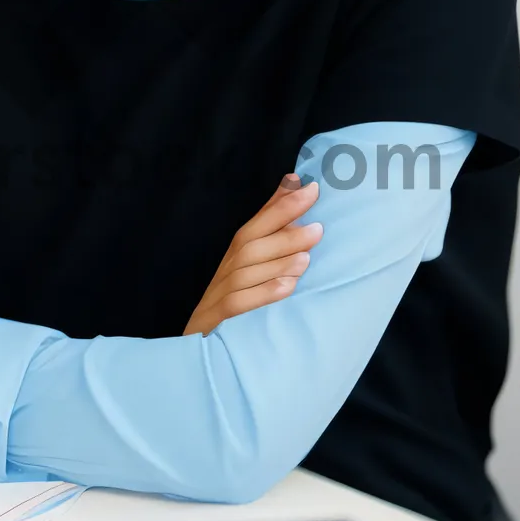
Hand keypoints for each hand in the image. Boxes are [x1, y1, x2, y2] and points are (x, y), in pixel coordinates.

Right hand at [183, 173, 321, 336]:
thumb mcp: (252, 256)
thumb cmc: (233, 292)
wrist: (201, 338)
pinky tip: (287, 288)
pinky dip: (263, 294)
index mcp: (237, 251)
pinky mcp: (220, 316)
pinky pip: (240, 303)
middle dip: (284, 233)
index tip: (310, 188)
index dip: (282, 204)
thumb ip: (272, 220)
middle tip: (318, 228)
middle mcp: (229, 266)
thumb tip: (293, 182)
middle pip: (251, 243)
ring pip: (247, 273)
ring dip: (278, 263)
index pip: (258, 222)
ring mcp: (222, 291)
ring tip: (307, 258)